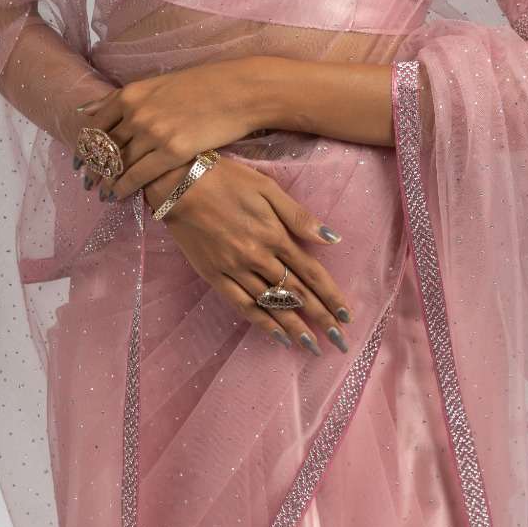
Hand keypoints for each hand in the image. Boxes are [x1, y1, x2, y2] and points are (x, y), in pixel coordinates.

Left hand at [74, 59, 264, 197]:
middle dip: (93, 168)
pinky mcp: (172, 152)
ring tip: (103, 192)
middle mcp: (136, 113)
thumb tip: (85, 109)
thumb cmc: (202, 84)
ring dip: (107, 181)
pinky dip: (124, 188)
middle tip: (87, 182)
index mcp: (131, 94)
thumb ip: (122, 98)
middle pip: (103, 147)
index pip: (95, 125)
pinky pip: (138, 176)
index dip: (84, 147)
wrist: (239, 91)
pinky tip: (118, 196)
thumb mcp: (157, 84)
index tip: (80, 161)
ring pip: (118, 164)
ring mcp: (153, 133)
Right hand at [143, 153, 353, 357]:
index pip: (311, 272)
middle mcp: (259, 257)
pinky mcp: (214, 276)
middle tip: (340, 341)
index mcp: (275, 234)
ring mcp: (235, 269)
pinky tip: (278, 336)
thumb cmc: (227, 179)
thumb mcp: (267, 188)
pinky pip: (242, 305)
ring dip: (295, 327)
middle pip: (296, 293)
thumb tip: (332, 238)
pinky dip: (262, 323)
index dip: (331, 295)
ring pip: (272, 304)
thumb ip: (298, 216)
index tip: (347, 315)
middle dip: (321, 318)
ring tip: (313, 347)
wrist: (179, 183)